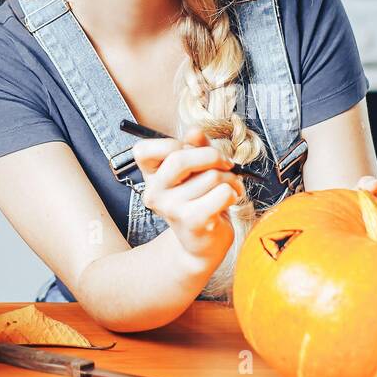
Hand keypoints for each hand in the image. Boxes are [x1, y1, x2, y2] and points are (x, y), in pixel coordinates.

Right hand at [132, 126, 246, 265]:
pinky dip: (234, 192)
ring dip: (230, 178)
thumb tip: (194, 131)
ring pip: (211, 176)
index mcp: (151, 177)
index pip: (142, 150)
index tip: (191, 150)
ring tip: (230, 187)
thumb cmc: (200, 202)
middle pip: (179, 158)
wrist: (202, 245)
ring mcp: (172, 208)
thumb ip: (195, 148)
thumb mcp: (195, 171)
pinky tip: (231, 199)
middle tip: (225, 163)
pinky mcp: (193, 220)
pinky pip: (223, 193)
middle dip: (211, 155)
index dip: (171, 143)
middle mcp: (155, 193)